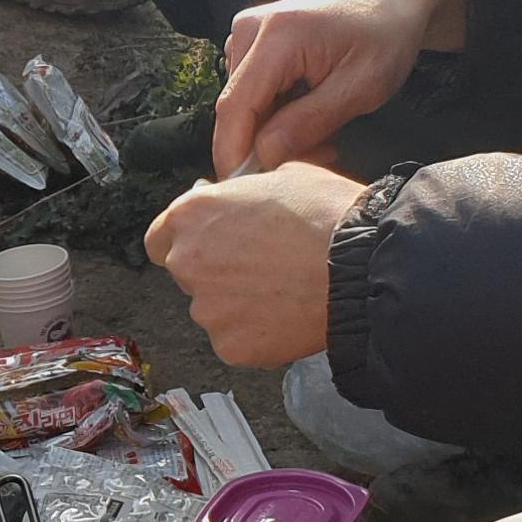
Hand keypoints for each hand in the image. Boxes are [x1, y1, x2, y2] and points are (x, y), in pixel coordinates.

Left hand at [145, 164, 358, 363]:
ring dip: (238, 305)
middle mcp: (189, 262)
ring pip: (214, 311)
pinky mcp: (231, 346)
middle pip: (190, 275)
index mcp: (192, 215)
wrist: (363, 266)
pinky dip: (257, 334)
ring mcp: (208, 309)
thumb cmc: (328, 215)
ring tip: (283, 292)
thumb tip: (239, 199)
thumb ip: (243, 194)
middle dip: (218, 273)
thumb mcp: (282, 176)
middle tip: (263, 268)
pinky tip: (288, 316)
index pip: (159, 238)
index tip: (208, 246)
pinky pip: (237, 341)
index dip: (187, 241)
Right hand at [215, 0, 466, 172]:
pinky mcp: (253, 41)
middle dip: (268, 145)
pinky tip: (313, 117)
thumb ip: (310, 122)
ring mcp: (247, 33)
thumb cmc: (386, 36)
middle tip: (324, 157)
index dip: (234, 154)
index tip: (246, 193)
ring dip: (278, 132)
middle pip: (238, 109)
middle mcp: (249, 29)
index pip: (235, 107)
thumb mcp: (362, 87)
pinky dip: (279, 115)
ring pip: (245, 106)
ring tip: (327, 137)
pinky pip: (254, 93)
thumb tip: (264, 156)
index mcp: (276, 35)